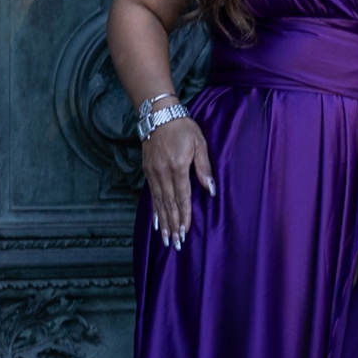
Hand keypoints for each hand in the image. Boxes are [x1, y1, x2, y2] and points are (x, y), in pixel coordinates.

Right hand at [143, 114, 213, 250]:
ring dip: (163, 222)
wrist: (158, 114)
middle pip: (169, 204)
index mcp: (177, 167)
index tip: (185, 231)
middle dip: (173, 225)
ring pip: (159, 202)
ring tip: (165, 239)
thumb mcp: (199, 143)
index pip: (182, 197)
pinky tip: (156, 222)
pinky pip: (151, 195)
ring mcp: (153, 172)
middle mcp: (163, 172)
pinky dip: (154, 210)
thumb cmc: (182, 127)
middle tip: (175, 244)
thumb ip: (204, 167)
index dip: (184, 216)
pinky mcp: (147, 171)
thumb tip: (210, 190)